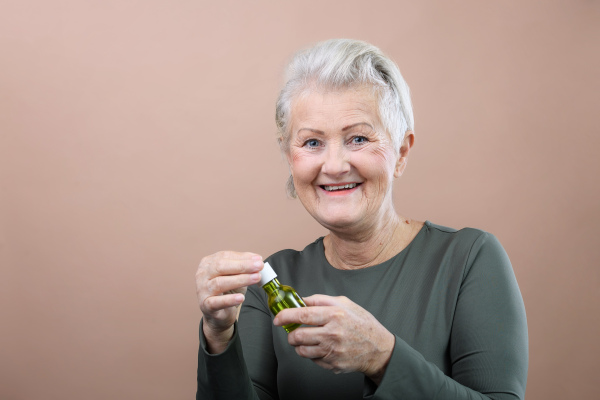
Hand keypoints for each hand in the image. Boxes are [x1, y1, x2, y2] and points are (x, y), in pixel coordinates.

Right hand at [196, 251, 263, 352]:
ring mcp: (202, 290)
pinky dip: (229, 300)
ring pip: (220, 283)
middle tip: (259, 266)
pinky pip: (217, 302)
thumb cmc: (227, 291)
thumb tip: (257, 259)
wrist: (219, 313)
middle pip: (221, 267)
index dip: (242, 257)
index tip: (258, 259)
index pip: (225, 256)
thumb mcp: (236, 275)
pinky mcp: (206, 305)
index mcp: (208, 263)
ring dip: (240, 280)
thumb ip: (244, 266)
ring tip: (256, 278)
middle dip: (242, 266)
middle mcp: (202, 275)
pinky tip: (241, 298)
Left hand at [273, 295, 394, 383]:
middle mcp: (333, 333)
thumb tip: (300, 300)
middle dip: (291, 335)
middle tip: (292, 332)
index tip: (278, 318)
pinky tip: (320, 347)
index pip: (303, 315)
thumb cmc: (362, 324)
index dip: (286, 316)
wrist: (378, 348)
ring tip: (306, 340)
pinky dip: (312, 354)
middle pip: (299, 335)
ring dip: (299, 345)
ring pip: (302, 350)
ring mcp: (333, 351)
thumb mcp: (345, 303)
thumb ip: (321, 300)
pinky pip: (313, 360)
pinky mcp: (333, 364)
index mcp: (335, 315)